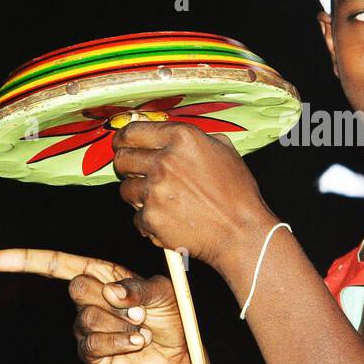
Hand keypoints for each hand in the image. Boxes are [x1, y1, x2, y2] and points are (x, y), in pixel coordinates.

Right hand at [0, 247, 193, 363]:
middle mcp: (88, 300)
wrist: (178, 357)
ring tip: (141, 330)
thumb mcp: (163, 292)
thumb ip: (139, 287)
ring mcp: (86, 328)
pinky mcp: (91, 355)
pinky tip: (136, 343)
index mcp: (102, 276)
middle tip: (140, 311)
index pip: (59, 264)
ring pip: (88, 317)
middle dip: (111, 298)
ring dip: (122, 324)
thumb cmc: (169, 318)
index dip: (26, 260)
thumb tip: (112, 293)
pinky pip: (94, 343)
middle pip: (77, 288)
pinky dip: (120, 342)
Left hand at [109, 121, 273, 266]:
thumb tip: (167, 133)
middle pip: (122, 159)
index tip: (122, 145)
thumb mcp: (224, 151)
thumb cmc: (237, 194)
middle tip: (138, 174)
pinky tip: (170, 220)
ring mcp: (155, 190)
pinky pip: (137, 218)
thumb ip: (195, 139)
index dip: (123, 138)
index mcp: (183, 138)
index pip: (133, 131)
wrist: (241, 233)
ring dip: (139, 196)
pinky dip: (150, 221)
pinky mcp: (151, 218)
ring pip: (126, 189)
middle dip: (127, 167)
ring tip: (164, 201)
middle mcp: (165, 161)